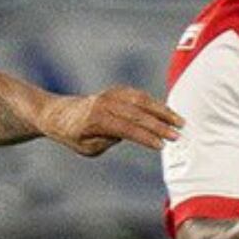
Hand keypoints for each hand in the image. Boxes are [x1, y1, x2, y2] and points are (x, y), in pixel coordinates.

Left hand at [39, 86, 183, 155]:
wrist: (59, 113)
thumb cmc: (73, 135)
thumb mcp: (88, 147)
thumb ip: (108, 141)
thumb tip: (130, 133)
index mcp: (97, 120)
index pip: (127, 129)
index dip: (146, 137)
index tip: (161, 145)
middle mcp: (105, 103)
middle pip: (138, 114)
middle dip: (160, 125)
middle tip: (178, 135)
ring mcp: (111, 95)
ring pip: (141, 100)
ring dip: (162, 111)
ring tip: (179, 121)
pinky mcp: (115, 91)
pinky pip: (138, 95)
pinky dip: (154, 103)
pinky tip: (167, 113)